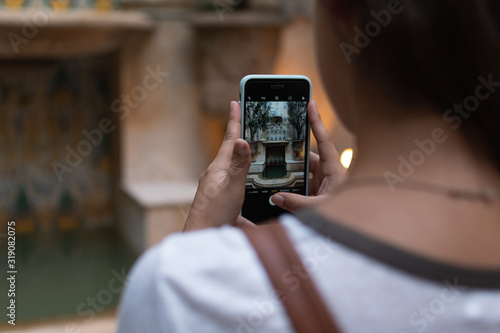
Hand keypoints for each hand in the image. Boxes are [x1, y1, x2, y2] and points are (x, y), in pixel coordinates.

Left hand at [183, 101, 253, 230]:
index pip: (230, 139)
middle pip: (230, 152)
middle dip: (238, 136)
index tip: (235, 102)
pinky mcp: (219, 201)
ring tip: (248, 151)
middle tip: (241, 120)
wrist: (201, 238)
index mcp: (219, 168)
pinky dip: (243, 186)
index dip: (234, 120)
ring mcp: (216, 188)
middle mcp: (216, 175)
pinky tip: (249, 195)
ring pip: (233, 170)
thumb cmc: (214, 214)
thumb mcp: (232, 187)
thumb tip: (242, 140)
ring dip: (242, 160)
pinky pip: (234, 188)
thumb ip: (239, 165)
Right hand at [270, 100, 347, 211]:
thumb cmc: (348, 213)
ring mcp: (323, 182)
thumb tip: (277, 197)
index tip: (311, 103)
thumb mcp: (320, 208)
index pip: (323, 140)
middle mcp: (329, 172)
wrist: (357, 227)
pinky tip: (281, 193)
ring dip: (291, 176)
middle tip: (275, 152)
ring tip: (275, 178)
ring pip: (303, 172)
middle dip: (291, 157)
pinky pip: (302, 184)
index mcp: (334, 169)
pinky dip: (292, 187)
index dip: (316, 121)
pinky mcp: (319, 191)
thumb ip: (297, 203)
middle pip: (306, 157)